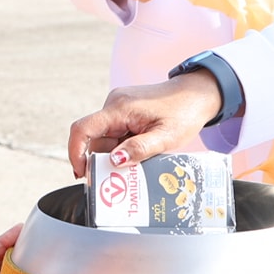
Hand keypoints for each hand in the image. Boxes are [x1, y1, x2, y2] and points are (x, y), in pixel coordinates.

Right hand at [68, 75, 219, 175]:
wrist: (197, 94)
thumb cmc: (185, 112)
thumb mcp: (167, 137)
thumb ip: (140, 149)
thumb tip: (114, 161)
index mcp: (120, 108)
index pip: (82, 129)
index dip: (76, 154)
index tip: (82, 174)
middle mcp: (114, 104)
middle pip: (94, 140)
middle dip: (104, 161)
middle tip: (121, 179)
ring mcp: (118, 107)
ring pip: (105, 139)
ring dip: (116, 156)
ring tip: (139, 164)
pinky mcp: (124, 112)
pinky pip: (114, 134)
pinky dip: (122, 148)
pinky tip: (140, 154)